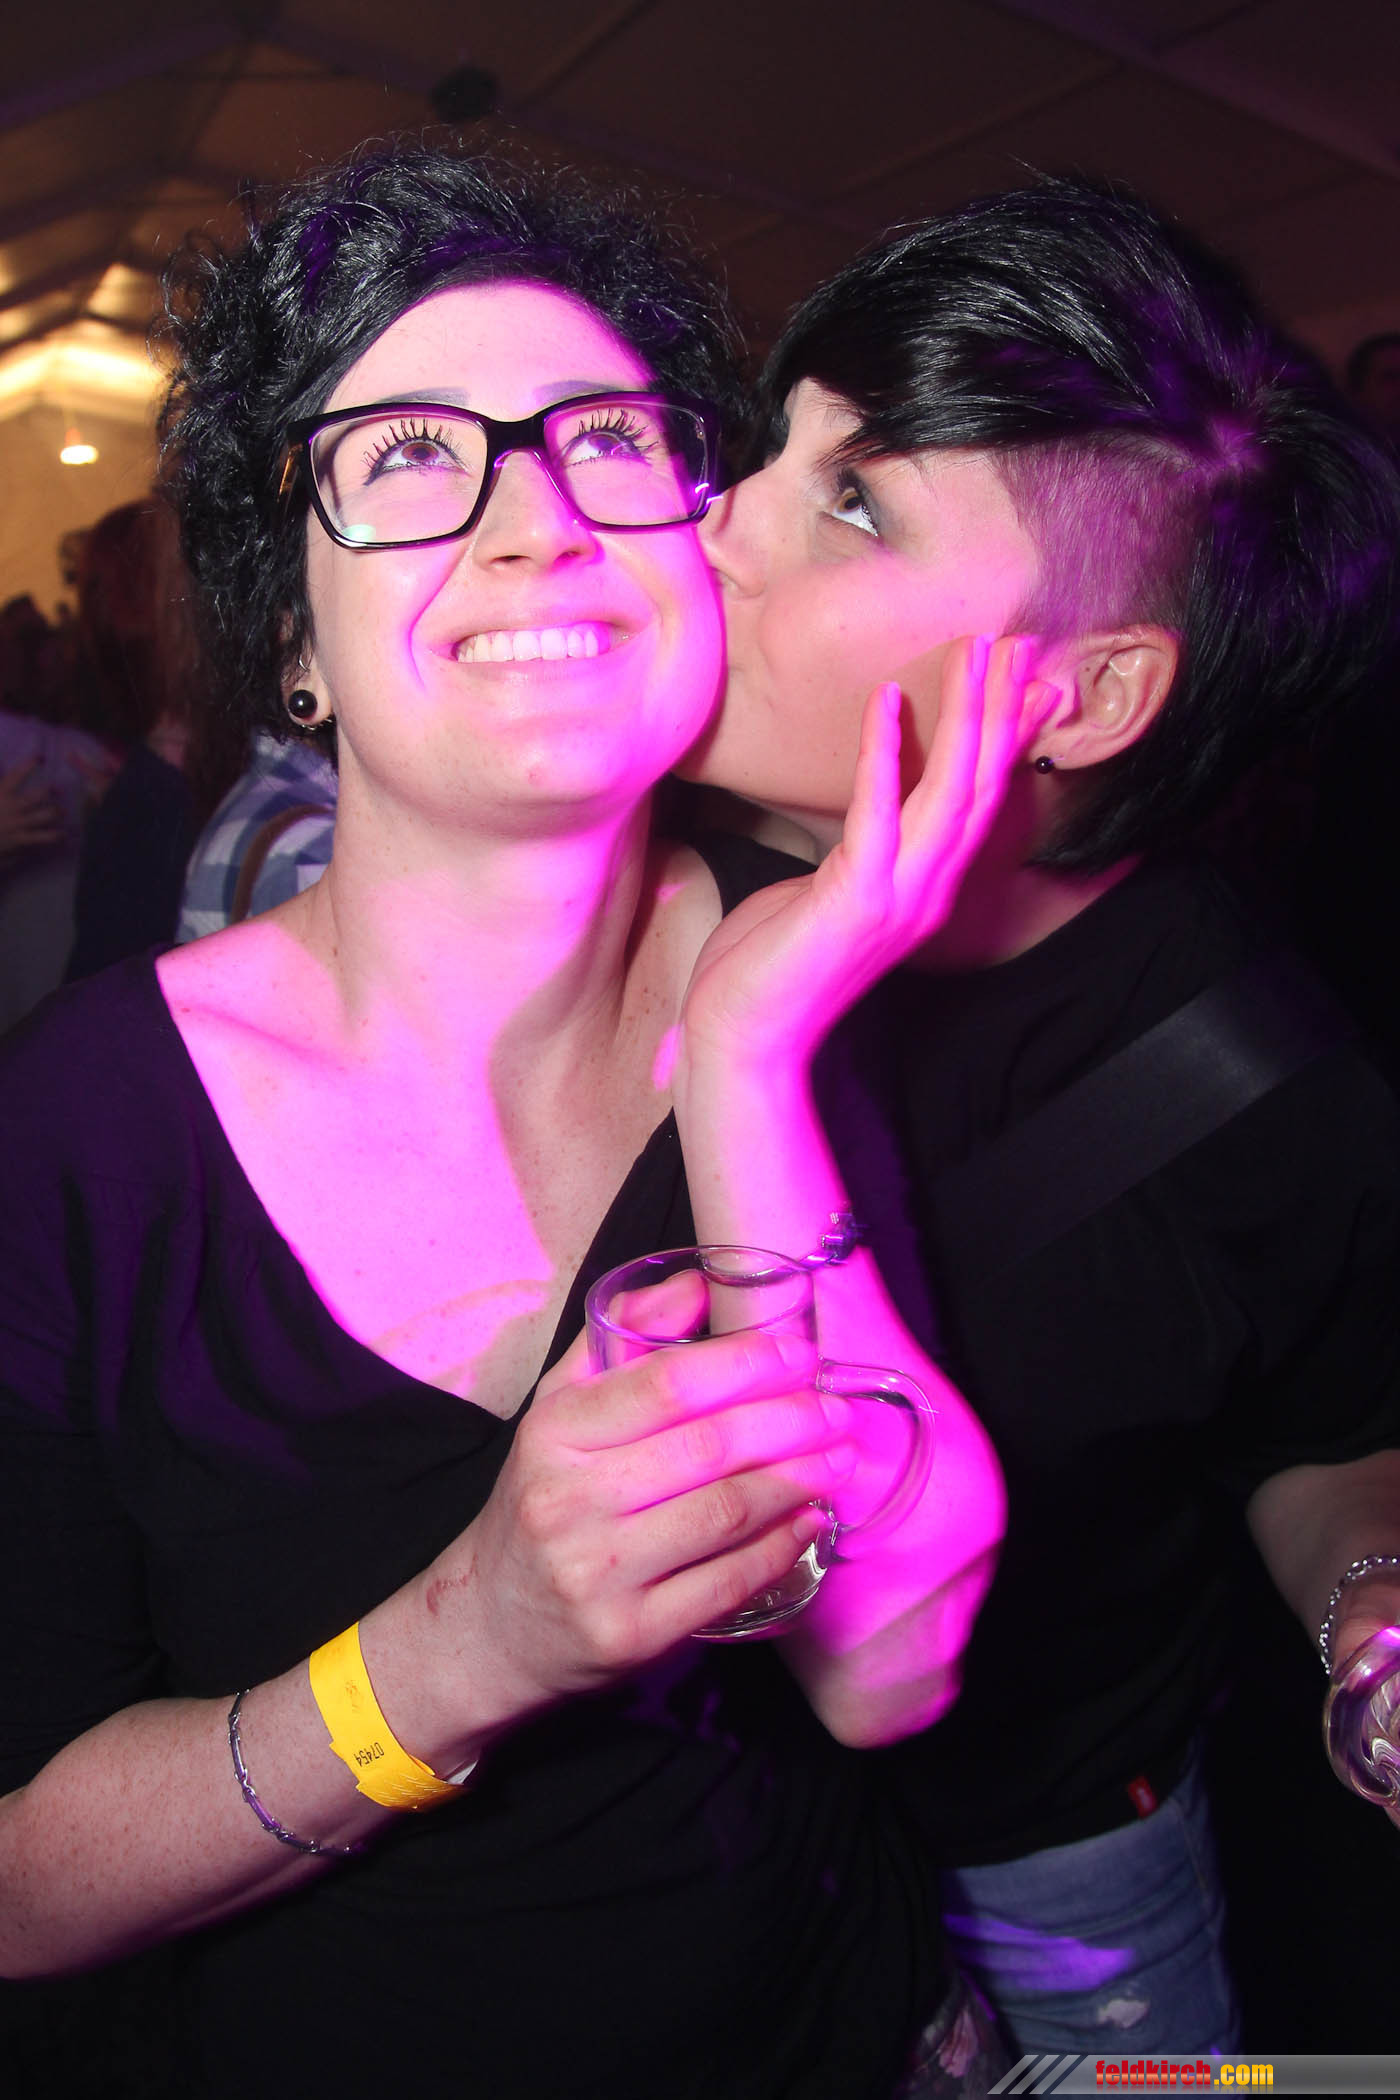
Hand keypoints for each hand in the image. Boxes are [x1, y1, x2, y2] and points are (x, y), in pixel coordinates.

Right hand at [0, 757, 63, 865]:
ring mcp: (17, 823)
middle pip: (35, 796)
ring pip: (43, 816)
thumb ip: (1, 784)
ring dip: (56, 812)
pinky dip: (54, 836)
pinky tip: (62, 834)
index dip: (29, 764)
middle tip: (58, 790)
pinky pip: (42, 837)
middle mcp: (11, 806)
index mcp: (1, 793)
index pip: (16, 774)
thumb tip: (0, 764)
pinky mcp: (20, 838)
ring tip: (62, 811)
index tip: (40, 757)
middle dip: (49, 791)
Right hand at [419, 1327, 857, 1723]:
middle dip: (790, 1422)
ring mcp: (600, 1573)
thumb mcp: (559, 1410)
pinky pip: (725, 1583)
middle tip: (838, 1409)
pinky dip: (779, 1547)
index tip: (799, 1353)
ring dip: (797, 1481)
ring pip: (725, 1514)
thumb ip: (620, 1338)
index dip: (745, 1364)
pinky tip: (809, 1520)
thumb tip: (696, 1284)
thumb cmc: (542, 1499)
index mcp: (554, 1431)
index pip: (667, 1384)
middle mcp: (570, 1500)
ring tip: (838, 1459)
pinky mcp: (630, 1635)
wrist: (490, 1623)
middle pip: (708, 1448)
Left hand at [678, 634, 1055, 1071]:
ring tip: (975, 652)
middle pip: (982, 786)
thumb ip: (856, 856)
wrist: (745, 1040)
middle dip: (1001, 709)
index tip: (1019, 680)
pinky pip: (878, 811)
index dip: (1002, 738)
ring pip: (952, 792)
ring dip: (967, 716)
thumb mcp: (824, 896)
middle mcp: (926, 893)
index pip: (979, 801)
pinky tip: (887, 699)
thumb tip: (864, 820)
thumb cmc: (770, 968)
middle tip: (1016, 642)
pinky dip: (884, 752)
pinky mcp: (856, 899)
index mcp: (924, 890)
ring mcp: (898, 898)